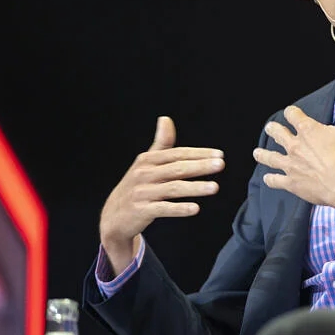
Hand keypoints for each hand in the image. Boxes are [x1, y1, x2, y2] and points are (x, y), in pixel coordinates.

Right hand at [99, 116, 224, 273]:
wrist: (114, 216)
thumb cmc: (136, 186)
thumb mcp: (146, 163)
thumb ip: (160, 143)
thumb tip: (166, 119)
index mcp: (147, 160)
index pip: (177, 154)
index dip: (199, 153)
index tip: (219, 154)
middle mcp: (144, 174)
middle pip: (177, 169)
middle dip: (201, 166)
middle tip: (221, 165)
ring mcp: (142, 193)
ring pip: (173, 188)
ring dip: (195, 187)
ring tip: (215, 187)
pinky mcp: (141, 211)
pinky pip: (163, 209)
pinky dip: (179, 209)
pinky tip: (195, 208)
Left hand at [254, 74, 334, 224]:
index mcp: (308, 130)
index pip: (292, 114)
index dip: (292, 112)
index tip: (292, 114)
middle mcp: (295, 146)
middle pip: (276, 132)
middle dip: (273, 129)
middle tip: (271, 129)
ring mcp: (291, 165)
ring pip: (269, 157)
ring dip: (263, 154)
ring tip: (257, 153)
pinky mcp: (292, 183)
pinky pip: (274, 180)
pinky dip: (270, 179)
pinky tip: (268, 178)